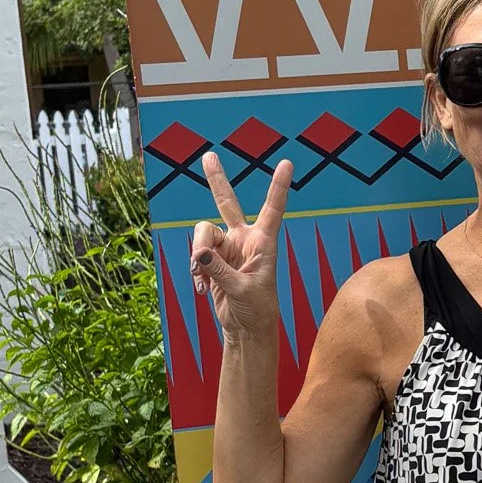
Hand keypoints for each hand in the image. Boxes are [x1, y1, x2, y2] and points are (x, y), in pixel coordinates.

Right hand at [190, 154, 291, 343]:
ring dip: (197, 254)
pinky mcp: (212, 259)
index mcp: (264, 242)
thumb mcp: (241, 290)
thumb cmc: (256, 309)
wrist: (245, 326)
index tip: (287, 163)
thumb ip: (219, 271)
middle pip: (227, 203)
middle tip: (208, 156)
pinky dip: (195, 269)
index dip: (278, 186)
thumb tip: (198, 254)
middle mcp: (245, 239)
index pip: (273, 209)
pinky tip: (202, 287)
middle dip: (216, 180)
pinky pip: (195, 254)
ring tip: (202, 278)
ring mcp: (227, 248)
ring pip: (203, 233)